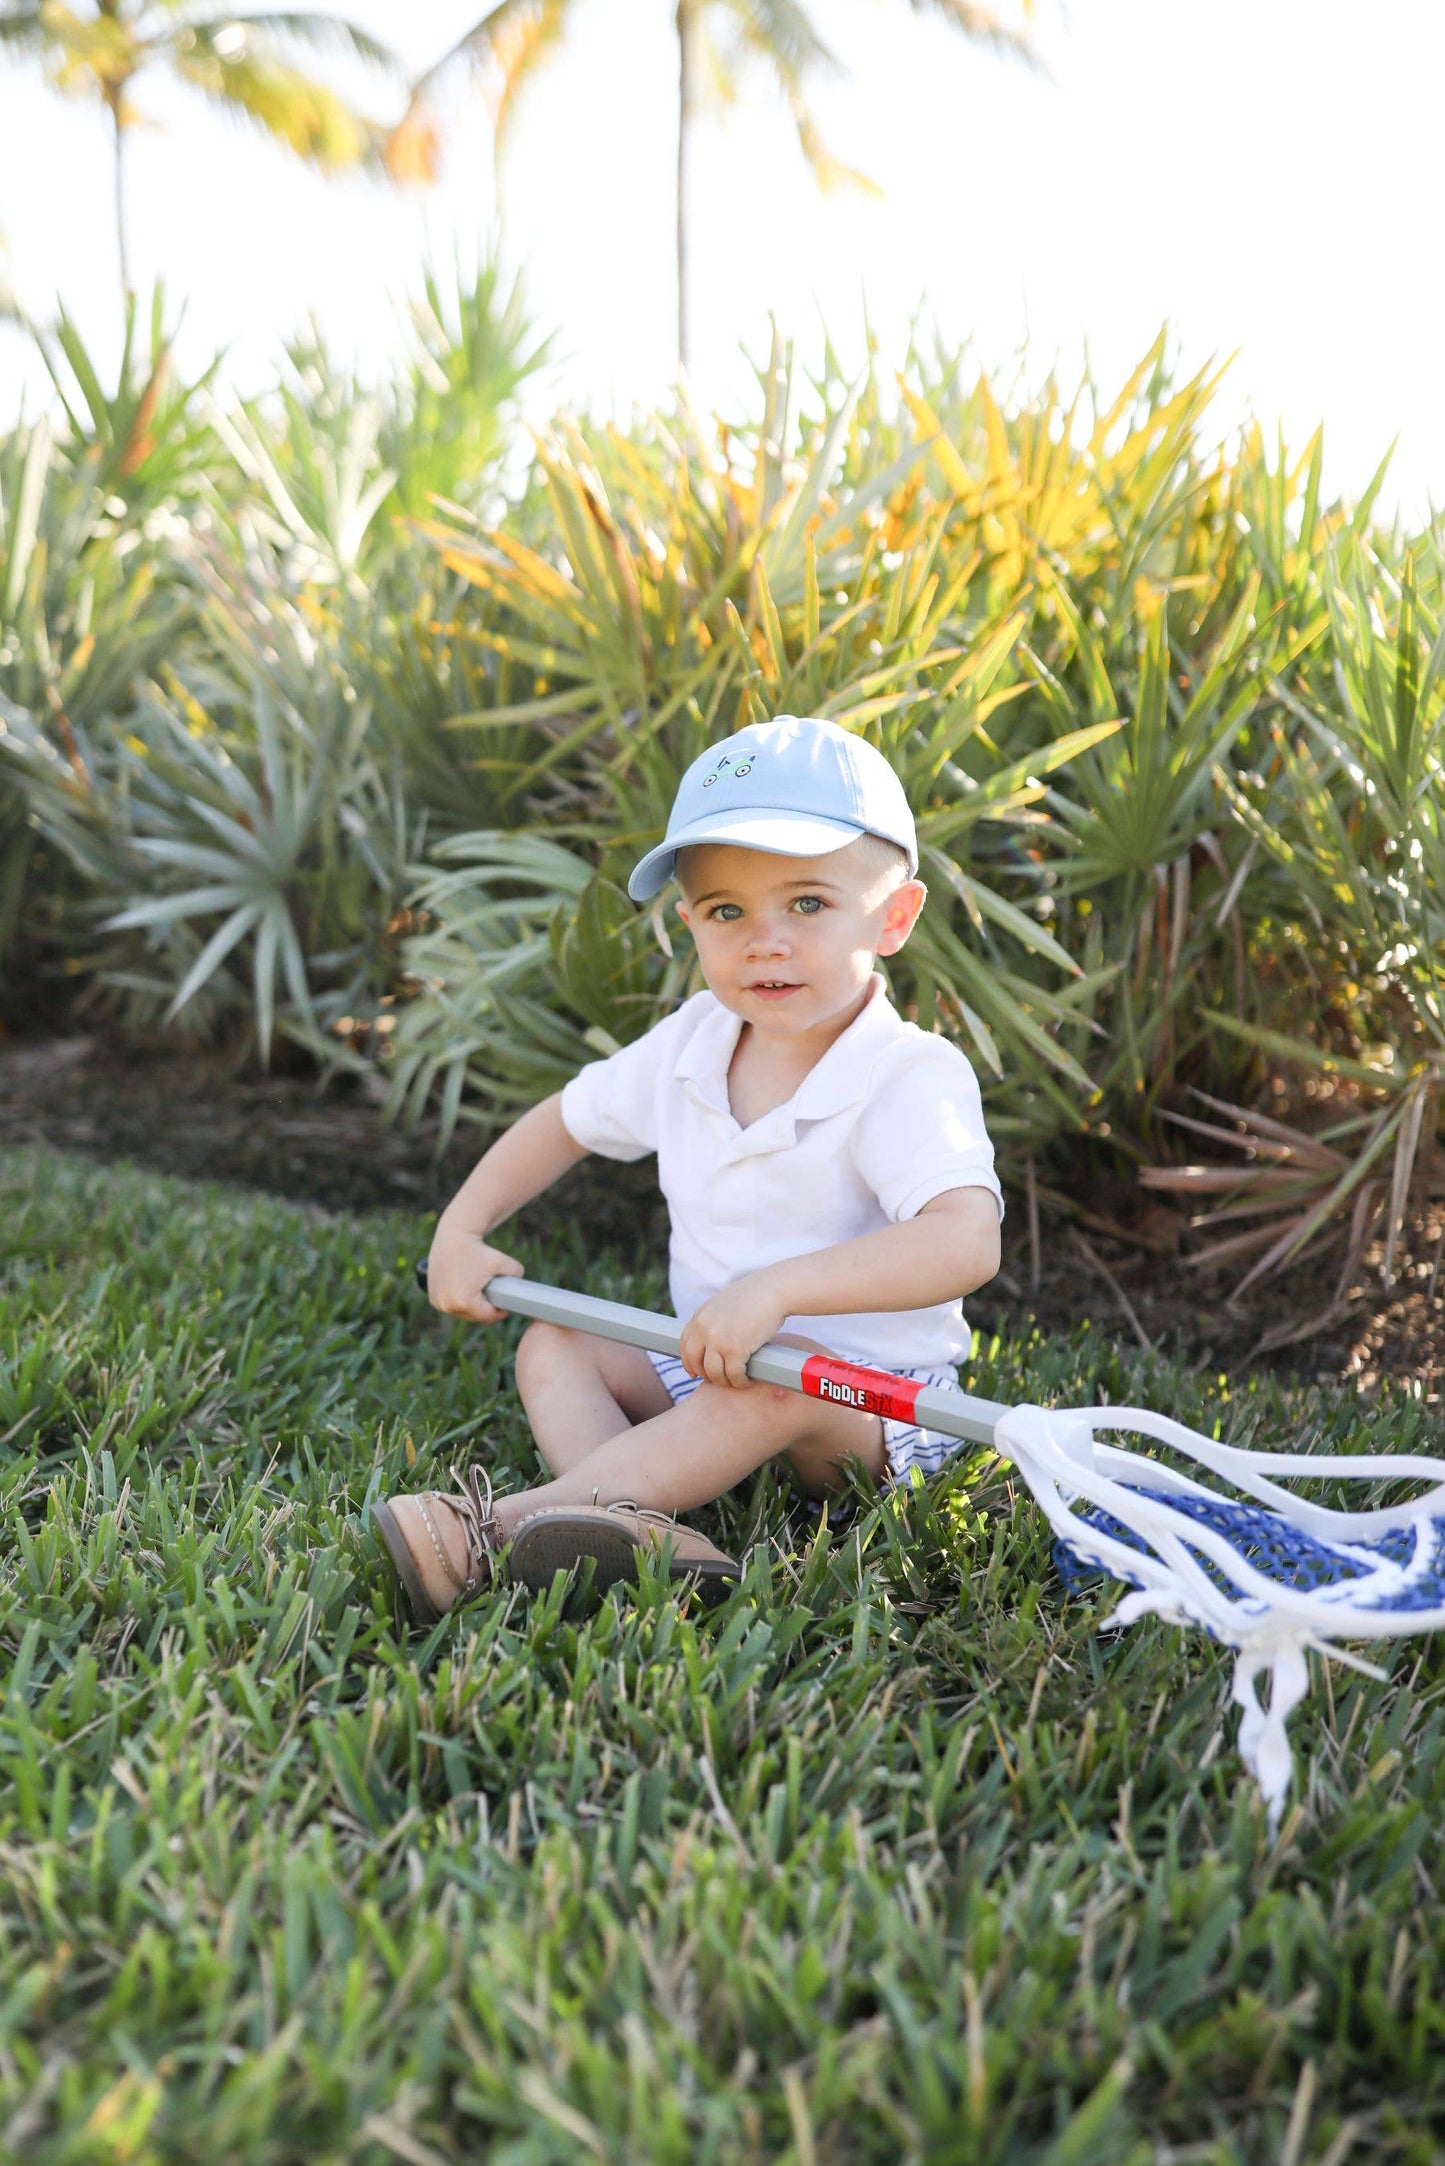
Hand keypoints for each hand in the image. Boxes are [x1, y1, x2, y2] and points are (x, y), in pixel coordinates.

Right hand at [426, 1219, 523, 1323]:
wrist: (453, 1235)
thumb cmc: (479, 1249)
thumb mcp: (504, 1262)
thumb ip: (517, 1276)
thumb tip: (522, 1290)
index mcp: (464, 1302)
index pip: (487, 1317)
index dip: (500, 1312)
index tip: (506, 1306)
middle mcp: (447, 1305)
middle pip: (474, 1316)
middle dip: (485, 1309)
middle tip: (495, 1299)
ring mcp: (438, 1302)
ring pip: (462, 1312)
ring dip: (472, 1306)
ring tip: (481, 1293)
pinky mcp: (433, 1297)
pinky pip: (451, 1305)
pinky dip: (459, 1300)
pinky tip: (466, 1290)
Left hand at [679, 1273, 788, 1389]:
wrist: (774, 1290)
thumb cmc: (756, 1296)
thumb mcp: (724, 1304)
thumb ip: (713, 1320)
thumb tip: (711, 1342)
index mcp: (700, 1316)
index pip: (685, 1344)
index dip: (689, 1362)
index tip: (695, 1372)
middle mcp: (704, 1328)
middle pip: (695, 1362)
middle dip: (706, 1374)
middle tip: (719, 1379)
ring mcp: (718, 1339)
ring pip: (714, 1373)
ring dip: (725, 1381)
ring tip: (735, 1381)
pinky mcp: (735, 1349)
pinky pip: (733, 1375)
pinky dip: (740, 1382)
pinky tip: (746, 1381)